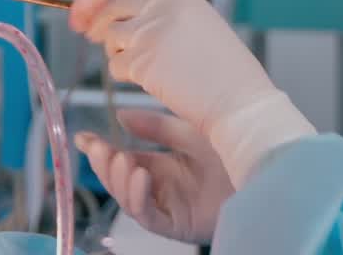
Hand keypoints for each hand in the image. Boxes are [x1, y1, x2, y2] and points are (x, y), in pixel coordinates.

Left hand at [70, 0, 312, 185]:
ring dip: (113, 47)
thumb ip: (170, 10)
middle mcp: (162, 8)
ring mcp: (149, 33)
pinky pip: (115, 63)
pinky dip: (121, 71)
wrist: (240, 103)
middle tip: (98, 33)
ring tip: (130, 59)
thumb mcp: (203, 23)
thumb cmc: (228, 70)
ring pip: (110, 32)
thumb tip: (130, 7)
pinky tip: (138, 78)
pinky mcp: (141, 63)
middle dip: (101, 19)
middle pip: (114, 3)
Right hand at [77, 109, 230, 244]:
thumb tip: (120, 116)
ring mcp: (169, 208)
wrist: (260, 167)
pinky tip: (140, 176)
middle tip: (96, 147)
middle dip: (103, 166)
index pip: (123, 161)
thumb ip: (153, 127)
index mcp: (162, 167)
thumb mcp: (185, 130)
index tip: (82, 138)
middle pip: (120, 183)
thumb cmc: (229, 149)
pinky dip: (139, 197)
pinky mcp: (178, 225)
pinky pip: (149, 217)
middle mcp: (162, 189)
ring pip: (128, 200)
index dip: (100, 151)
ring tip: (119, 159)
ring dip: (117, 180)